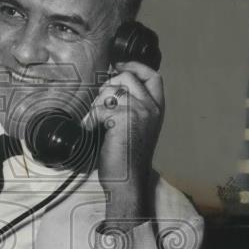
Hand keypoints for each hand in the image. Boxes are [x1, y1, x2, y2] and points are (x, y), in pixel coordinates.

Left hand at [90, 60, 163, 218]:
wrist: (127, 182)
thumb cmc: (127, 159)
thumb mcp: (138, 129)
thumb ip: (133, 108)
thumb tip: (113, 88)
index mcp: (157, 109)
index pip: (153, 76)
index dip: (135, 66)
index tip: (119, 66)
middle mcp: (151, 107)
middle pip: (127, 77)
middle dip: (108, 85)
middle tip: (101, 106)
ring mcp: (139, 111)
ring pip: (111, 89)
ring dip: (97, 103)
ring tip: (97, 122)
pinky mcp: (123, 119)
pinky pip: (100, 107)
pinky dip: (90, 118)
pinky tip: (91, 129)